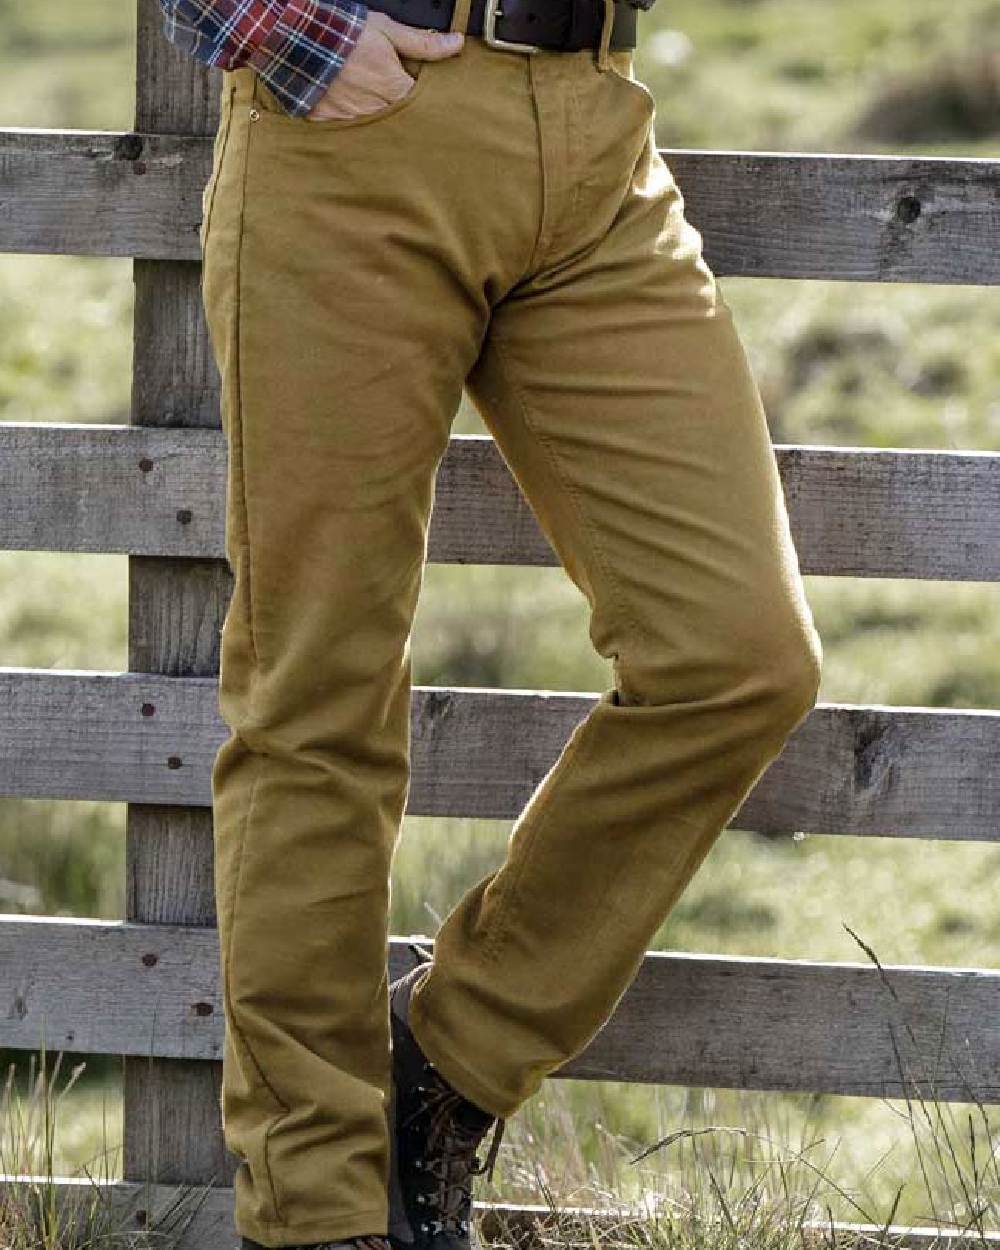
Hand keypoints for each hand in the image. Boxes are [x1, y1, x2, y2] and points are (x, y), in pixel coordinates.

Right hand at [305, 11, 463, 120]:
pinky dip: (354, 132)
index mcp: (394, 89)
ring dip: (382, 130)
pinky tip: (357, 127)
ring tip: (378, 121)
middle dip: (405, 124)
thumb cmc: (346, 32)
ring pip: (377, 135)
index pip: (421, 110)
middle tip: (404, 119)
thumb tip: (457, 43)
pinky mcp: (331, 126)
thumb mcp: (387, 30)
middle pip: (401, 127)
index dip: (424, 109)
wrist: (298, 36)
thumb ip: (423, 43)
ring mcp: (353, 121)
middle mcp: (376, 111)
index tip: (425, 107)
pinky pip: (349, 137)